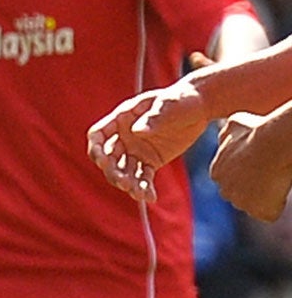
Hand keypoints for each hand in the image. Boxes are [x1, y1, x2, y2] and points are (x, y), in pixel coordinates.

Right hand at [86, 81, 207, 202]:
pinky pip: (143, 178)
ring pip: (124, 171)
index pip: (98, 136)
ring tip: (139, 194)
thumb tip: (137, 131)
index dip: (96, 149)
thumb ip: (154, 117)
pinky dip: (145, 188)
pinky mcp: (150, 161)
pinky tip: (151, 197)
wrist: (200, 107)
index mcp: (122, 119)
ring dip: (128, 183)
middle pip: (109, 159)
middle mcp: (124, 137)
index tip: (102, 162)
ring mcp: (136, 151)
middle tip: (124, 183)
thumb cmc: (182, 99)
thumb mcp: (169, 105)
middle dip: (113, 172)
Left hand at [211, 111, 291, 220]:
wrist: (273, 146)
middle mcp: (224, 190)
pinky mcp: (260, 212)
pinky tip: (282, 189)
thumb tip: (226, 133)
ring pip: (254, 204)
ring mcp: (241, 203)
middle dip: (254, 187)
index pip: (231, 178)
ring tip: (276, 179)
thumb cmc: (257, 132)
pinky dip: (277, 204)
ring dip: (265, 195)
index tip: (260, 164)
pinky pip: (269, 212)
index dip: (249, 172)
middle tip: (269, 173)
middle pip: (241, 194)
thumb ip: (227, 132)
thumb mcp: (236, 123)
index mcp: (216, 172)